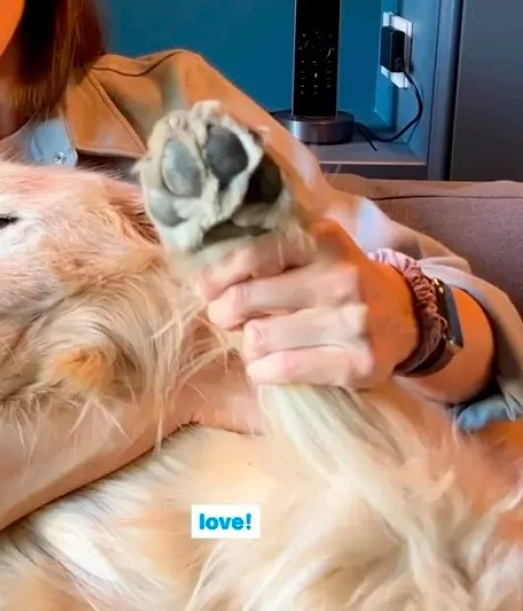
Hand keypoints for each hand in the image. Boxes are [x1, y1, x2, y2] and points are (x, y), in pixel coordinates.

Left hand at [196, 219, 419, 389]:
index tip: (206, 287)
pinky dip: (261, 370)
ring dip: (246, 344)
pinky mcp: (355, 365)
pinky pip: (283, 370)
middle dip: (223, 311)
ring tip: (254, 341)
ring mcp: (351, 323)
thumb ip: (270, 248)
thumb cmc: (342, 279)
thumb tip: (207, 274)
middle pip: (246, 298)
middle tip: (224, 315)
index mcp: (324, 240)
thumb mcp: (316, 248)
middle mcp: (340, 278)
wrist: (405, 316)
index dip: (218, 275)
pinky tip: (265, 365)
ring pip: (260, 337)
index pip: (251, 254)